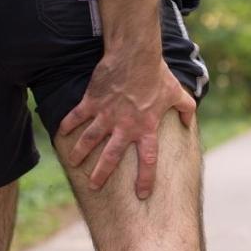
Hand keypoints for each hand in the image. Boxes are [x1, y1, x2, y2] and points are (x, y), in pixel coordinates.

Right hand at [58, 57, 196, 199]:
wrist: (136, 55)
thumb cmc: (158, 75)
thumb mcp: (178, 94)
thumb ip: (187, 110)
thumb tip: (190, 122)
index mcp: (146, 128)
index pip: (148, 161)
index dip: (146, 179)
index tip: (142, 194)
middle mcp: (125, 126)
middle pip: (111, 157)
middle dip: (101, 174)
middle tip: (95, 187)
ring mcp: (106, 114)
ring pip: (90, 140)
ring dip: (80, 153)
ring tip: (73, 163)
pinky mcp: (92, 101)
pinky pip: (77, 116)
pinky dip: (68, 125)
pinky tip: (60, 133)